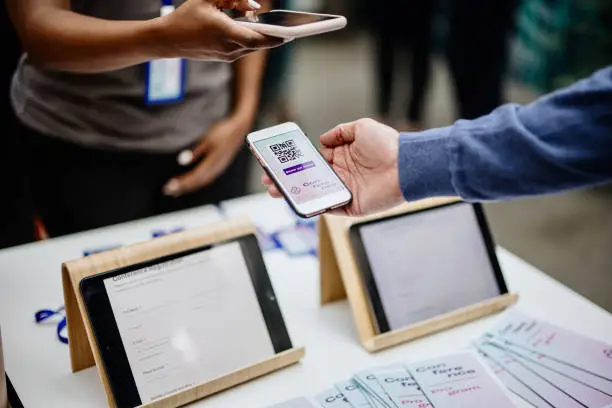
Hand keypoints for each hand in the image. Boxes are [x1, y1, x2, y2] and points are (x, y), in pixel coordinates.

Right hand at [157, 0, 283, 61]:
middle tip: (290, 32)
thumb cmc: (187, 16)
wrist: (168, 39)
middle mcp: (229, 48)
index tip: (290, 35)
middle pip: (259, 45)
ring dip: (262, 39)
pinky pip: (243, 49)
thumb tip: (255, 6)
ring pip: (252, 48)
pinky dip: (251, 41)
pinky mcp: (224, 58)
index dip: (276, 38)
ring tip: (276, 30)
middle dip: (274, 39)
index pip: (258, 39)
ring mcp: (227, 56)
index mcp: (226, 33)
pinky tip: (256, 33)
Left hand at [163, 115, 251, 196]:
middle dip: (182, 187)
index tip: (169, 186)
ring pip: (202, 182)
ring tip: (177, 191)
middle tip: (168, 190)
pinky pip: (207, 179)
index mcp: (212, 162)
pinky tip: (191, 183)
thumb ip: (195, 151)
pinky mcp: (220, 167)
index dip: (181, 183)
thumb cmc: (223, 132)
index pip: (194, 177)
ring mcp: (219, 169)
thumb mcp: (207, 139)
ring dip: (189, 187)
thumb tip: (181, 161)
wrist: (239, 129)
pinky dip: (197, 183)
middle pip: (197, 182)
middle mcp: (216, 169)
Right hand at [262, 118, 403, 216]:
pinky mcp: (350, 206)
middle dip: (287, 179)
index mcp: (342, 157)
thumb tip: (321, 139)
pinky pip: (326, 207)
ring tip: (274, 191)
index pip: (312, 160)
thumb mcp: (361, 127)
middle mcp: (341, 174)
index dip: (294, 161)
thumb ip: (340, 132)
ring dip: (293, 193)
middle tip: (268, 179)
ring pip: (312, 194)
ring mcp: (344, 191)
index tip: (278, 160)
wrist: (406, 166)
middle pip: (307, 179)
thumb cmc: (388, 145)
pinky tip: (294, 202)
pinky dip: (311, 206)